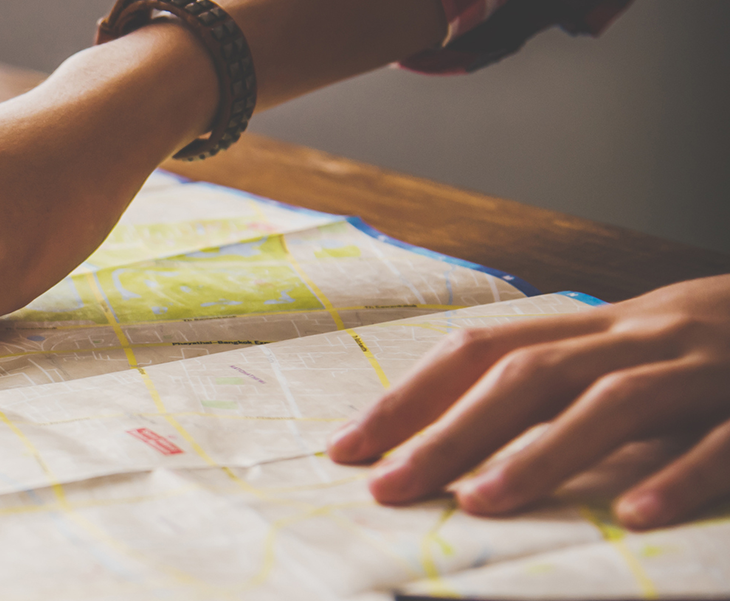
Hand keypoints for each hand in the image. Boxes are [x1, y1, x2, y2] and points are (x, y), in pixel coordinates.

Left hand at [329, 274, 729, 529]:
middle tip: (387, 489)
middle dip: (449, 432)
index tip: (347, 449)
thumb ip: (563, 389)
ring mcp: (709, 366)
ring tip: (483, 503)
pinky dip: (679, 471)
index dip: (411, 397)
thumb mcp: (639, 357)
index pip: (485, 351)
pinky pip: (725, 438)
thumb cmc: (724, 352)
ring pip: (614, 400)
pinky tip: (636, 514)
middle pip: (529, 375)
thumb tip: (452, 441)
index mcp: (602, 329)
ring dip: (543, 453)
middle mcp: (644, 336)